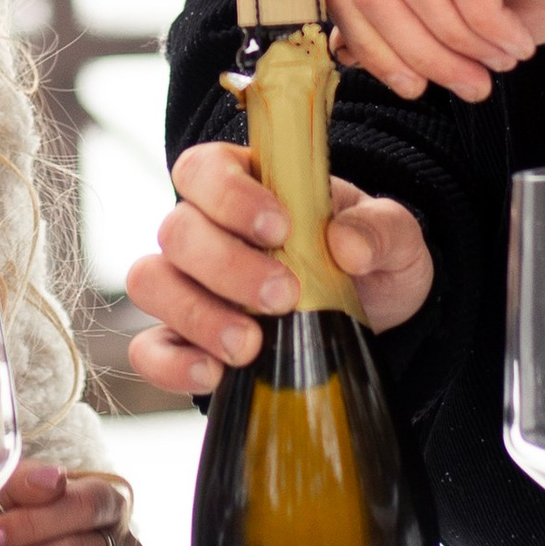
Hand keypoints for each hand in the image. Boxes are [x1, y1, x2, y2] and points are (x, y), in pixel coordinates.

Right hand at [124, 144, 433, 399]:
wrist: (375, 320)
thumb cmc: (369, 259)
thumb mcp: (395, 238)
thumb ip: (380, 228)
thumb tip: (346, 244)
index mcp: (247, 184)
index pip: (205, 169)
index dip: (229, 195)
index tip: (278, 227)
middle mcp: (206, 229)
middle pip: (176, 231)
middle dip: (227, 266)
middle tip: (283, 296)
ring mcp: (188, 284)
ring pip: (151, 283)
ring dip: (197, 315)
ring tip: (250, 346)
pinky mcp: (184, 339)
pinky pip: (149, 348)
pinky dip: (171, 363)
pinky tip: (214, 375)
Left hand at [326, 0, 544, 102]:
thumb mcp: (470, 5)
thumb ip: (411, 19)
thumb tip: (352, 52)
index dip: (369, 42)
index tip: (408, 84)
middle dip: (415, 51)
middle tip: (464, 84)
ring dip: (457, 40)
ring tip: (497, 60)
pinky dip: (487, 22)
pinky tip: (515, 38)